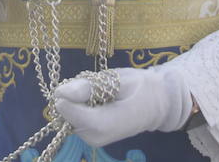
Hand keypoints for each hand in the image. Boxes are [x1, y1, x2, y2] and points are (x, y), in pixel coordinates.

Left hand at [53, 66, 192, 146]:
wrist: (157, 104)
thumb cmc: (141, 88)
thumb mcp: (119, 79)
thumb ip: (91, 86)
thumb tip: (61, 92)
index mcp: (108, 124)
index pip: (74, 115)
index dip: (68, 98)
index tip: (73, 84)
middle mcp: (98, 137)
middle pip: (68, 116)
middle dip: (73, 98)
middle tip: (92, 84)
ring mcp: (94, 139)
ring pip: (69, 118)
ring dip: (77, 102)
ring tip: (98, 91)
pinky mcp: (91, 137)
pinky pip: (75, 120)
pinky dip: (81, 107)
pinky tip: (97, 100)